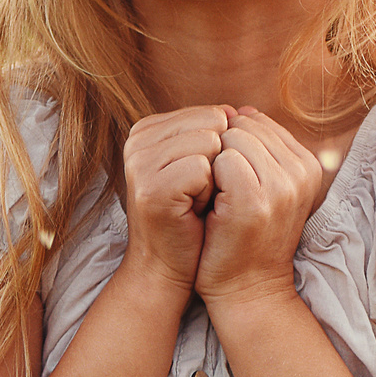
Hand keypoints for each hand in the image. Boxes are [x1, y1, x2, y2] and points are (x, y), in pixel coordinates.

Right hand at [122, 106, 229, 291]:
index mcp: (146, 129)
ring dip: (217, 177)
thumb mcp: (200, 165)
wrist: (168, 266)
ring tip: (197, 201)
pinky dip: (209, 192)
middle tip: (200, 192)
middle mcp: (137, 140)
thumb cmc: (192, 216)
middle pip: (212, 123)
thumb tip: (239, 109)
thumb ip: (213, 133)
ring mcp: (140, 162)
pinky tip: (195, 211)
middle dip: (220, 160)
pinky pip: (204, 168)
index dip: (220, 150)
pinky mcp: (151, 186)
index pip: (209, 113)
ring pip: (210, 142)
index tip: (201, 179)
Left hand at [196, 108, 333, 306]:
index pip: (257, 120)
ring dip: (212, 163)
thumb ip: (258, 147)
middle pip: (244, 125)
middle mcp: (302, 171)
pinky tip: (209, 204)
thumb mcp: (264, 186)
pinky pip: (222, 159)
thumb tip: (241, 108)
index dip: (232, 145)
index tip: (229, 181)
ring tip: (215, 197)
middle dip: (221, 149)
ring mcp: (282, 186)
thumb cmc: (245, 236)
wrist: (245, 289)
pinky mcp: (256, 200)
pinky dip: (207, 177)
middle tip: (218, 190)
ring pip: (232, 138)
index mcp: (308, 164)